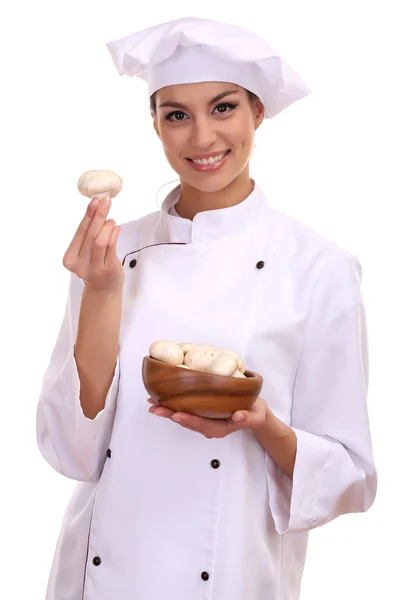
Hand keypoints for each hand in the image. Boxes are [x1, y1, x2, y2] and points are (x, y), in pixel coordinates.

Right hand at [63, 196, 123, 291]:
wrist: (103, 290)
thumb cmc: (94, 267)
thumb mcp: (85, 253)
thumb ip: (88, 235)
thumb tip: (96, 208)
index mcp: (69, 259)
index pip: (79, 232)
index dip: (88, 215)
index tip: (94, 201)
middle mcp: (79, 265)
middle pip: (89, 234)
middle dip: (98, 215)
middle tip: (105, 201)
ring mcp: (94, 269)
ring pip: (100, 241)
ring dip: (107, 225)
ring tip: (111, 219)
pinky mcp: (108, 270)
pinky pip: (111, 247)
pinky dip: (114, 233)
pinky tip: (116, 227)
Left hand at [147, 396, 268, 438]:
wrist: (255, 411)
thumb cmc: (255, 412)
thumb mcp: (256, 416)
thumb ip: (247, 418)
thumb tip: (238, 417)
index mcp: (220, 429)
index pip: (202, 425)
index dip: (189, 420)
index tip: (176, 415)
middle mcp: (209, 427)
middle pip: (187, 422)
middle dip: (170, 415)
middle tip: (155, 408)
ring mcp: (204, 421)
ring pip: (183, 417)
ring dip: (167, 411)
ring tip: (153, 404)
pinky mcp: (201, 414)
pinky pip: (185, 411)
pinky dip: (173, 406)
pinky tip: (162, 400)